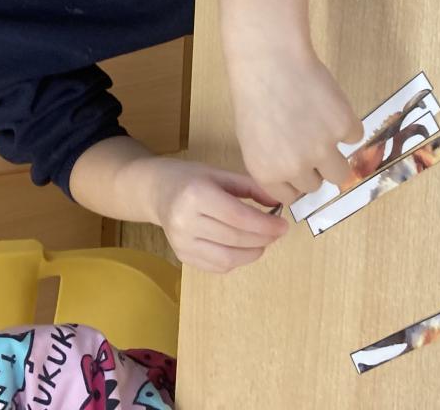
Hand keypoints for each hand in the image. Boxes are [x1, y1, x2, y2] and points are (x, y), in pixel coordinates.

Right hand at [141, 157, 288, 272]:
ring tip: (264, 241)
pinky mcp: (182, 256)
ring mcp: (181, 242)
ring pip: (228, 258)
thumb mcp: (219, 174)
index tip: (283, 225)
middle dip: (264, 238)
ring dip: (253, 252)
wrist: (156, 191)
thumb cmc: (189, 178)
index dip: (265, 225)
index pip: (238, 217)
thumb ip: (250, 187)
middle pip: (235, 238)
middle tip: (278, 232)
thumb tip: (279, 201)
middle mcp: (185, 221)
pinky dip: (238, 260)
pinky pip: (218, 266)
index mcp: (195, 194)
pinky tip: (245, 248)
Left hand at [229, 50, 359, 205]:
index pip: (291, 196)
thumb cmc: (256, 94)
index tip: (297, 166)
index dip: (295, 180)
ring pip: (339, 171)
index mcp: (267, 172)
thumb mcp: (252, 138)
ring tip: (319, 128)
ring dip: (333, 154)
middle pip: (316, 185)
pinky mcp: (343, 127)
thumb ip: (273, 164)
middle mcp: (295, 167)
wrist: (271, 60)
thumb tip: (295, 182)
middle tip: (307, 140)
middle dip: (314, 167)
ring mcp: (322, 148)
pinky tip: (326, 106)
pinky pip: (353, 137)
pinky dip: (345, 125)